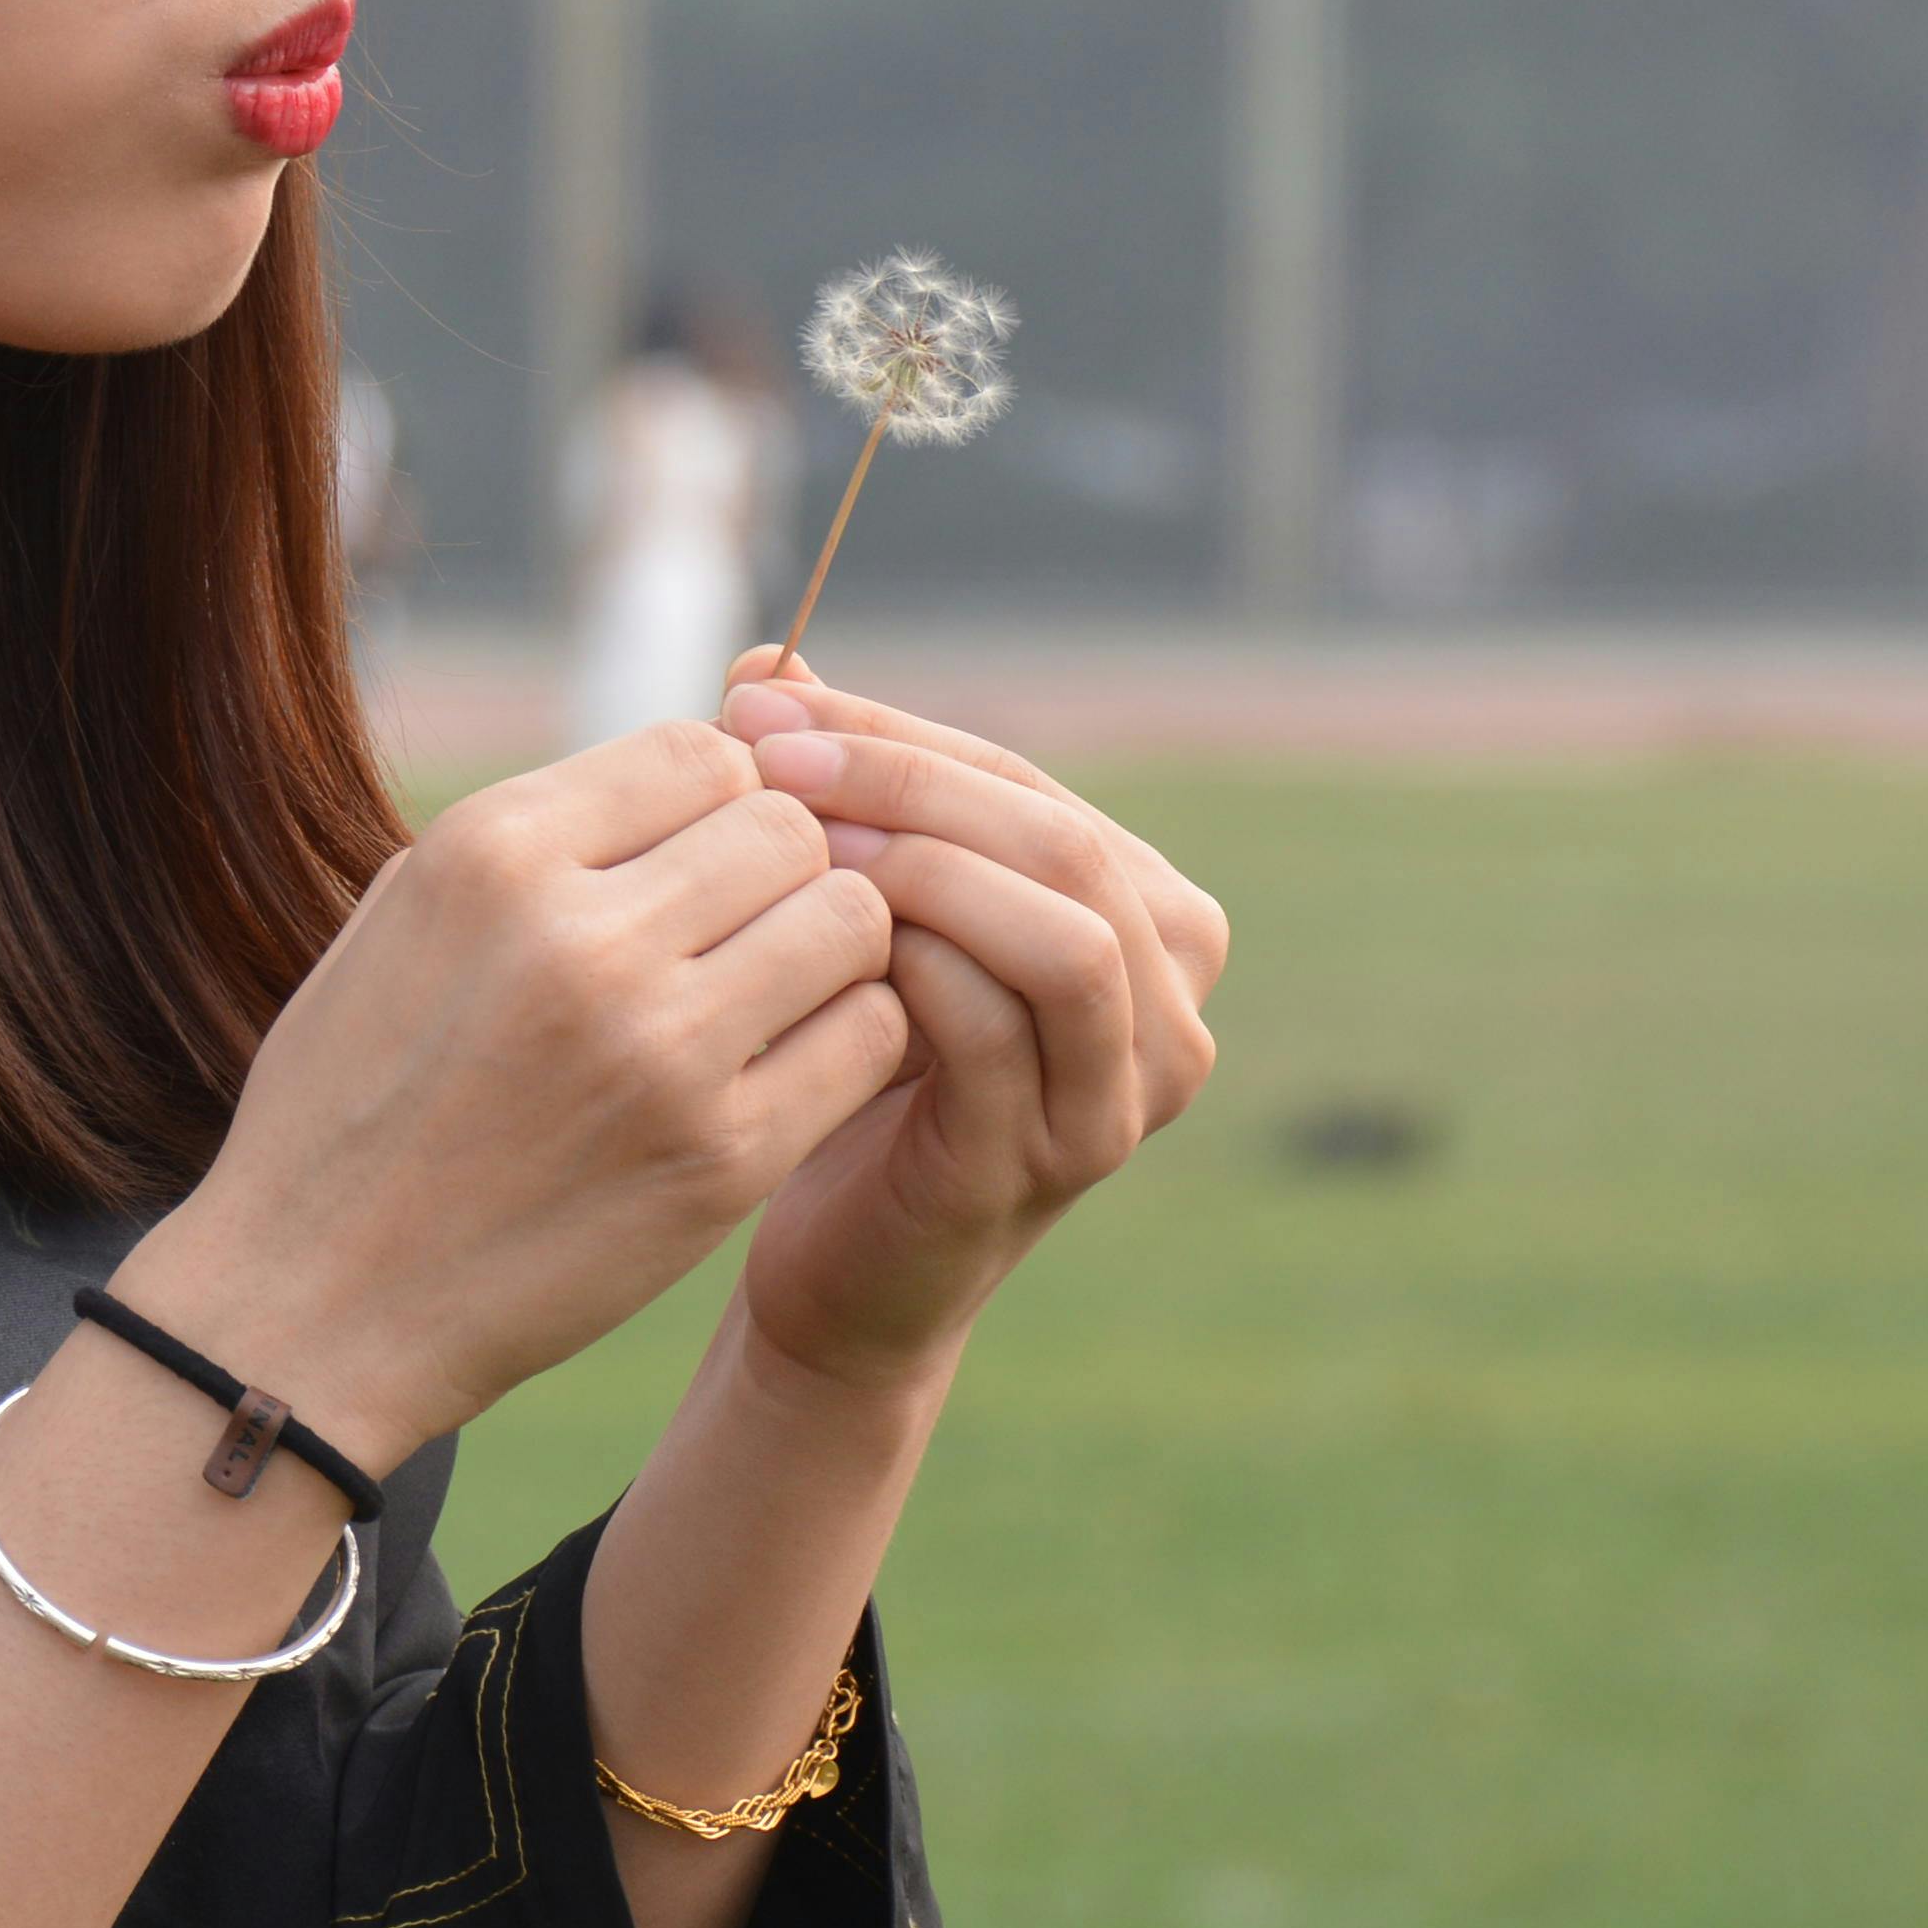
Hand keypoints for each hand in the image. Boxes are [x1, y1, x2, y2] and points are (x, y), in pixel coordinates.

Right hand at [120, 721, 910, 1461]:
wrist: (317, 1305)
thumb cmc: (352, 1102)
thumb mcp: (400, 918)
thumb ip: (538, 835)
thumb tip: (681, 773)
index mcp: (490, 853)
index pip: (700, 749)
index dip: (721, 792)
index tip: (697, 854)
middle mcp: (580, 935)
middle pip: (787, 826)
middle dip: (782, 865)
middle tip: (743, 928)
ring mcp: (661, 1050)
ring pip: (850, 919)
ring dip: (828, 946)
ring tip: (770, 991)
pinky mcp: (724, 1159)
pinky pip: (868, 1037)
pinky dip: (849, 1038)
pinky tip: (788, 1063)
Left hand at [710, 657, 1225, 1401]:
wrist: (841, 1266)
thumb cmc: (851, 1070)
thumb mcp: (857, 916)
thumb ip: (831, 791)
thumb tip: (765, 661)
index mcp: (1151, 923)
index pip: (1026, 785)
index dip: (892, 732)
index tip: (756, 701)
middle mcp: (1172, 1008)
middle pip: (1063, 845)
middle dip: (908, 784)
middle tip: (770, 760)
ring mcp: (1123, 1098)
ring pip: (1070, 937)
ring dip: (928, 872)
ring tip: (801, 847)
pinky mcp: (1047, 1165)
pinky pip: (1001, 1037)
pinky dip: (914, 973)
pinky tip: (821, 952)